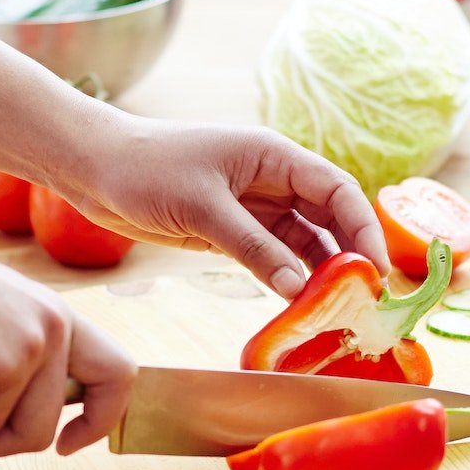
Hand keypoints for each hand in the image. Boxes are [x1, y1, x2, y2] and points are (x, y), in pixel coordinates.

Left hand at [56, 115, 389, 299]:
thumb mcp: (203, 209)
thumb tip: (299, 287)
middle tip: (365, 301)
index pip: (338, 189)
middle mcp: (271, 179)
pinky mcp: (231, 230)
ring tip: (334, 313)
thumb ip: (253, 247)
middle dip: (350, 256)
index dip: (364, 228)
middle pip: (329, 218)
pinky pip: (273, 256)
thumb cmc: (146, 170)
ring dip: (320, 274)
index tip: (377, 270)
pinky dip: (287, 279)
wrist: (93, 169)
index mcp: (274, 155)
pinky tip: (297, 307)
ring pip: (303, 241)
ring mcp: (252, 206)